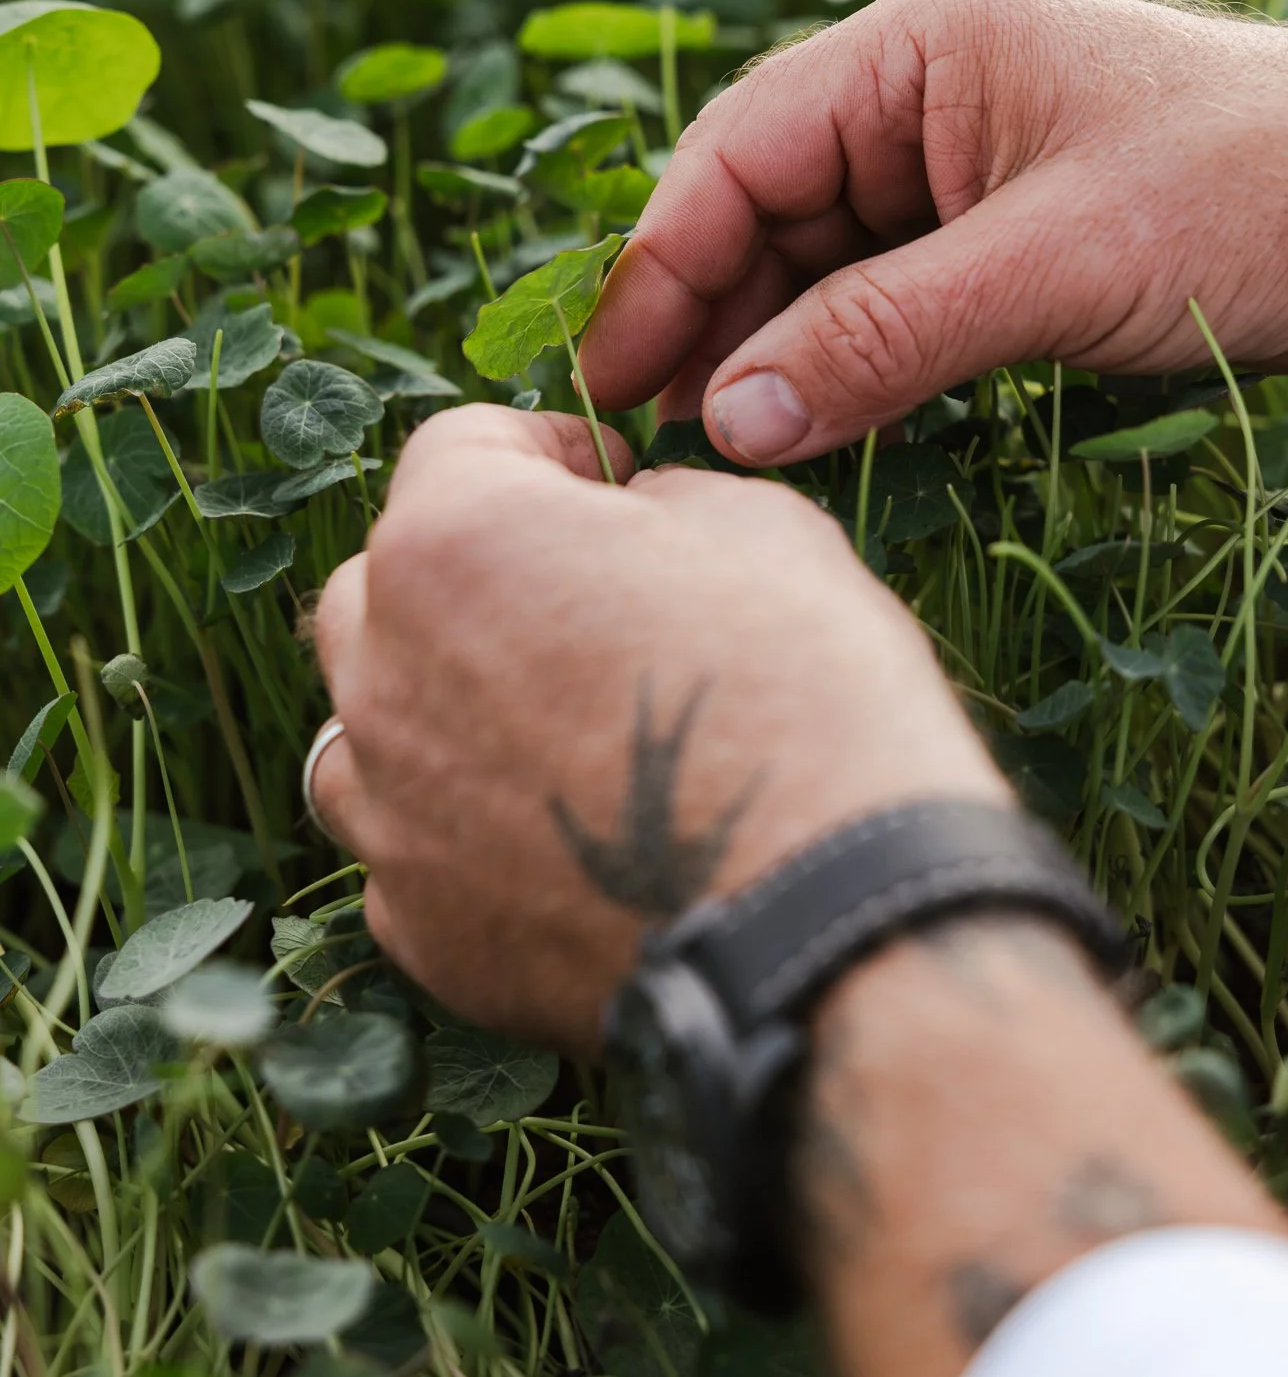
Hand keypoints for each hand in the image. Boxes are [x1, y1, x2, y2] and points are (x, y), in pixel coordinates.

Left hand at [310, 406, 1005, 1051]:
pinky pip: (410, 847)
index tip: (607, 475)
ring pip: (368, 722)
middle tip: (572, 596)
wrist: (829, 926)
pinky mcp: (420, 929)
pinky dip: (460, 827)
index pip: (457, 447)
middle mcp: (387, 671)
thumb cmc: (810, 701)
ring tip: (541, 719)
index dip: (545, 447)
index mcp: (457, 541)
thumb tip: (636, 522)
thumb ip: (666, 503)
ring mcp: (390, 813)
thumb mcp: (765, 531)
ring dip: (435, 698)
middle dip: (468, 571)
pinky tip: (555, 834)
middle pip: (384, 585)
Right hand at [581, 0, 1287, 463]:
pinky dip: (839, 355)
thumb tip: (729, 422)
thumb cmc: (1260, 195)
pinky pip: (881, 290)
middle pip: (763, 203)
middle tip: (649, 437)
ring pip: (815, 256)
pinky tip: (805, 420)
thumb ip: (883, 339)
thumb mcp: (1056, 269)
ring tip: (718, 448)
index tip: (613, 380)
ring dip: (767, 345)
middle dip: (705, 314)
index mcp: (922, 42)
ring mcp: (959, 157)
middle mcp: (923, 88)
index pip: (742, 151)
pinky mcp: (996, 226)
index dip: (661, 267)